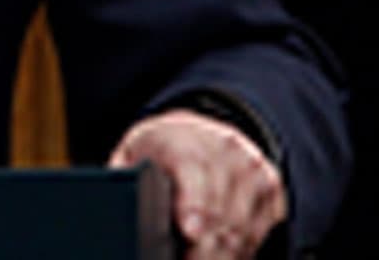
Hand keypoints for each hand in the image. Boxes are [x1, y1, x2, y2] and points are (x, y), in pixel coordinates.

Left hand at [110, 110, 285, 257]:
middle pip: (220, 212)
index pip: (194, 172)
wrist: (202, 131)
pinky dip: (236, 254)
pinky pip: (256, 235)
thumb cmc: (160, 150)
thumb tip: (107, 209)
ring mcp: (251, 170)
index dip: (195, 206)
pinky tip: (217, 256)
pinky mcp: (270, 190)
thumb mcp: (132, 155)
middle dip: (201, 252)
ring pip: (240, 230)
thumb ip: (122, 182)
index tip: (190, 231)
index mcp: (182, 139)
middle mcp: (224, 150)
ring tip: (194, 259)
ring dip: (219, 257)